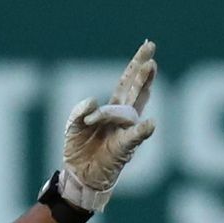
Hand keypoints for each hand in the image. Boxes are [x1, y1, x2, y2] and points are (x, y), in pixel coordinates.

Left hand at [59, 40, 157, 211]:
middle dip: (142, 71)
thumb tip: (93, 101)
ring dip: (140, 87)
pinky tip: (151, 123)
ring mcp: (125, 131)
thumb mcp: (73, 128)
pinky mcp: (123, 149)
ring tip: (149, 69)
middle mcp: (123, 117)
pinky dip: (141, 131)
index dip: (135, 66)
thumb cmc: (80, 150)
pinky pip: (133, 137)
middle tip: (150, 52)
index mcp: (111, 109)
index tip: (148, 46)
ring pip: (133, 107)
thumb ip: (79, 112)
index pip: (125, 83)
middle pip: (135, 90)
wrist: (80, 176)